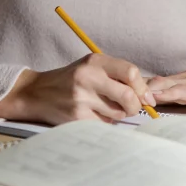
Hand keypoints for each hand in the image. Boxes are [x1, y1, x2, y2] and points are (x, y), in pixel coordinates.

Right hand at [0, 53, 156, 124]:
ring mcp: (81, 98)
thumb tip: (148, 94)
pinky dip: (105, 122)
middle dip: (135, 106)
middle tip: (131, 107)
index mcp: (95, 61)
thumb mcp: (92, 67)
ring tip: (105, 108)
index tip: (146, 97)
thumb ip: (118, 75)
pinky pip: (104, 124)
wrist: (37, 92)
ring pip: (118, 113)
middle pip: (128, 96)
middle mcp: (88, 77)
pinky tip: (94, 115)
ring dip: (118, 114)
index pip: (131, 72)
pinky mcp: (76, 117)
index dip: (143, 88)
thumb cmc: (71, 79)